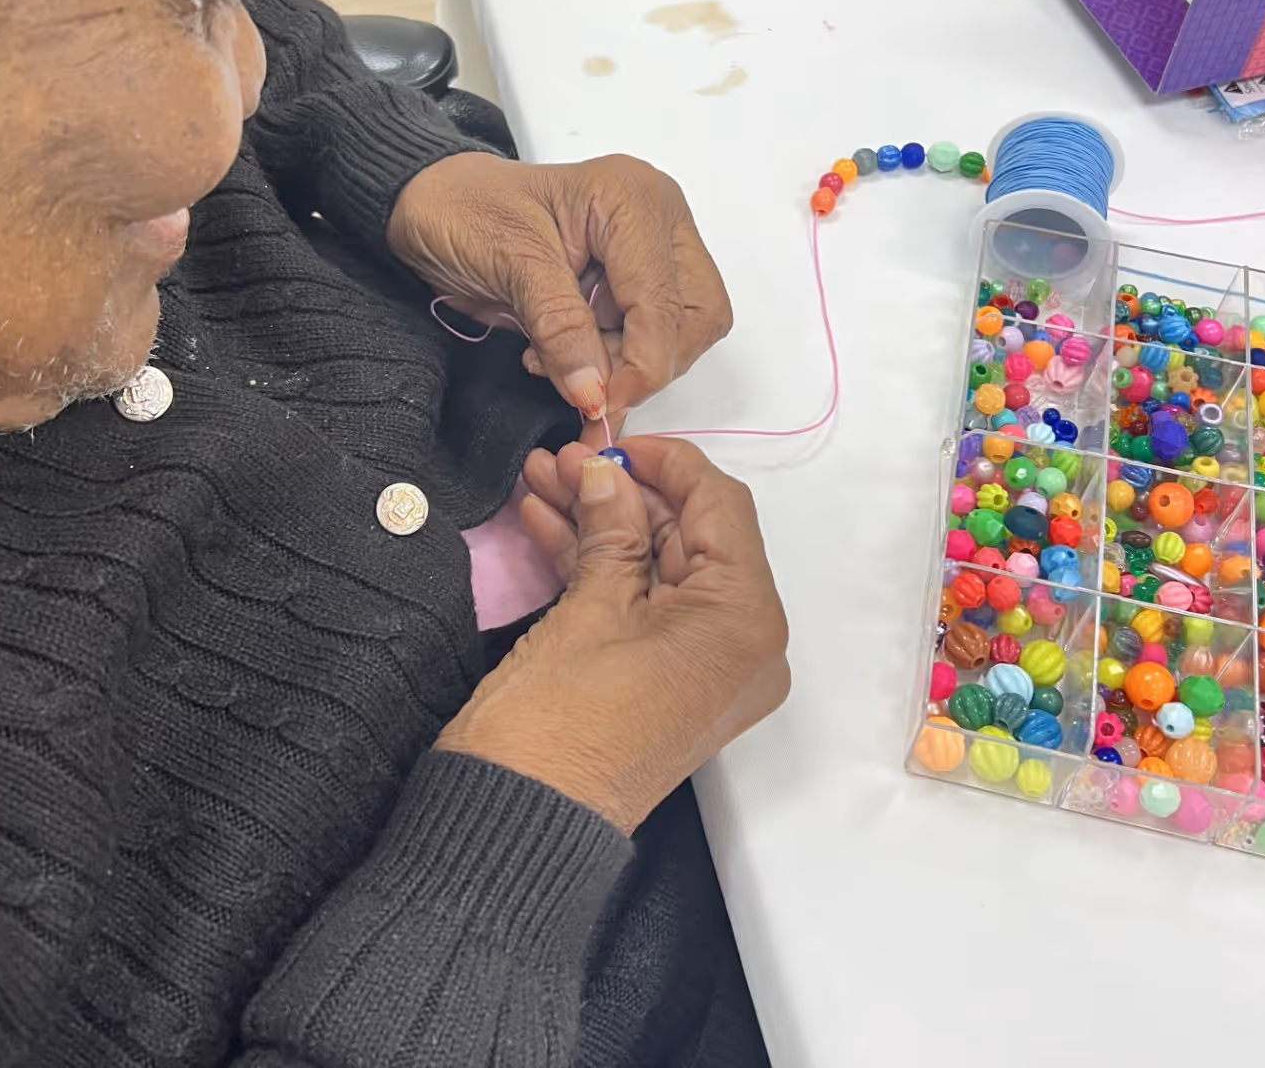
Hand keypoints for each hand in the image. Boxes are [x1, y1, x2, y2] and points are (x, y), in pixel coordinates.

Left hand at [387, 154, 730, 435]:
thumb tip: (596, 391)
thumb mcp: (510, 263)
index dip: (640, 363)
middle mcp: (657, 220)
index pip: (665, 300)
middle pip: (694, 318)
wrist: (429, 208)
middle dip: (642, 362)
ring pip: (681, 334)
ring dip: (624, 364)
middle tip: (584, 384)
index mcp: (633, 198)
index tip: (601, 405)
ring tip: (556, 358)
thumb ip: (560, 327)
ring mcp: (650, 252)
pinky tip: (560, 353)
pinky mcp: (633, 283)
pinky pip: (650, 338)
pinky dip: (611, 360)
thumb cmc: (462, 211)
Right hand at [437, 439, 788, 833]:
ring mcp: (706, 668)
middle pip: (691, 537)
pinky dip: (601, 567)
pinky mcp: (667, 682)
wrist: (517, 825)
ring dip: (603, 523)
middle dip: (623, 493)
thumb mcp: (589, 606)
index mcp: (746, 620)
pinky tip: (547, 523)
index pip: (721, 506)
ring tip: (540, 482)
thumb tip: (607, 473)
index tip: (610, 439)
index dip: (666, 463)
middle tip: (559, 459)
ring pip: (659, 568)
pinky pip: (645, 606)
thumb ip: (609, 526)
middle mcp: (744, 646)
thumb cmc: (560, 726)